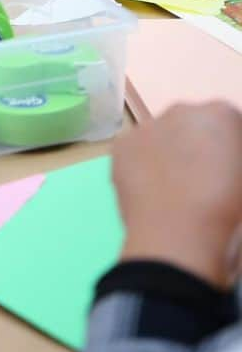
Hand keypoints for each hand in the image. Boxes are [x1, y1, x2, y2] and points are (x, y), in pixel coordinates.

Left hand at [114, 102, 241, 288]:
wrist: (178, 240)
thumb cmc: (228, 215)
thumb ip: (233, 161)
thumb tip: (225, 164)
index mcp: (220, 116)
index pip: (230, 123)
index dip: (231, 148)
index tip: (230, 171)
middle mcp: (181, 111)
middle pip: (193, 124)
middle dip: (198, 145)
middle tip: (203, 181)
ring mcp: (146, 126)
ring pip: (162, 136)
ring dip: (169, 153)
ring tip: (175, 191)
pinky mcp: (121, 146)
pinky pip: (136, 151)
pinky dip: (143, 166)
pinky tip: (151, 193)